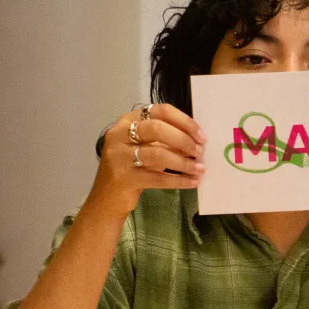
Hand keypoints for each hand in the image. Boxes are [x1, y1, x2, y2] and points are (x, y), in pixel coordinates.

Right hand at [88, 103, 206, 216]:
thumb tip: (196, 140)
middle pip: (158, 129)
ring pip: (158, 154)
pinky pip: (157, 178)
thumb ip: (166, 139)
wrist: (107, 197)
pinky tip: (192, 182)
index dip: (184, 122)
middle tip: (200, 152)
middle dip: (184, 140)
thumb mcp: (146, 147)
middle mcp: (120, 133)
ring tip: (199, 169)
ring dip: (183, 162)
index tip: (201, 135)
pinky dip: (178, 180)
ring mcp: (119, 156)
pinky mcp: (124, 178)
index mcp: (128, 120)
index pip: (160, 111)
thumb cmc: (132, 167)